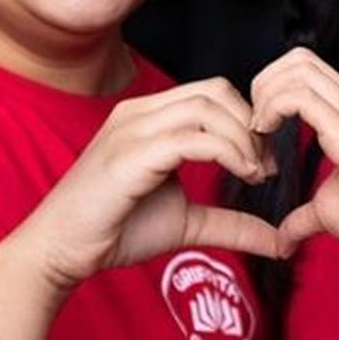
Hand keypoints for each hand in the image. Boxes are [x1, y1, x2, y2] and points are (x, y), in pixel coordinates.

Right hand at [21, 77, 278, 291]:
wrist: (60, 249)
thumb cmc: (116, 228)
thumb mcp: (186, 221)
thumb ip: (229, 222)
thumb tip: (278, 240)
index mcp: (150, 115)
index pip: (211, 92)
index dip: (246, 119)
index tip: (265, 161)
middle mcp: (140, 111)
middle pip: (214, 90)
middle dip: (249, 124)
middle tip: (266, 166)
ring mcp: (133, 128)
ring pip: (205, 107)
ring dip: (242, 138)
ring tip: (255, 173)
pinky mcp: (130, 153)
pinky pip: (190, 138)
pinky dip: (226, 151)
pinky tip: (241, 175)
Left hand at [250, 47, 338, 279]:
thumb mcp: (331, 210)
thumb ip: (303, 215)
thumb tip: (284, 236)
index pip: (305, 66)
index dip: (272, 86)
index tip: (260, 126)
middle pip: (298, 57)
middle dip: (265, 82)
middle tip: (255, 122)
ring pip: (298, 68)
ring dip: (266, 93)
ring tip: (260, 129)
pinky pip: (300, 98)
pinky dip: (272, 109)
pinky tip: (267, 135)